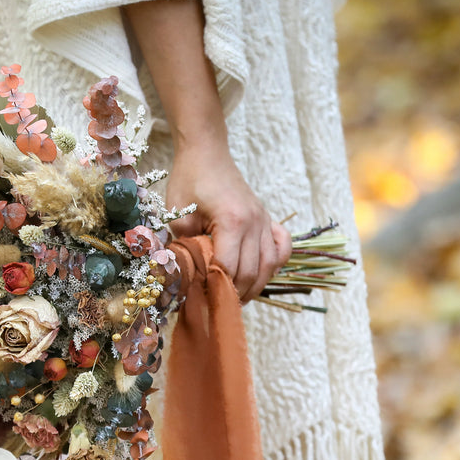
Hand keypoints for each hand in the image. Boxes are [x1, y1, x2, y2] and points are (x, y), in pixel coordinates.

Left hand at [164, 144, 291, 302]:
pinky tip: (262, 275)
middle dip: (233, 293)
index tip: (200, 299)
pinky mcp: (268, 219)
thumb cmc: (189, 180)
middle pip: (250, 272)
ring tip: (237, 299)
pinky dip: (275, 265)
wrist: (207, 153)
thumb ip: (185, 247)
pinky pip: (282, 248)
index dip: (213, 287)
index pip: (227, 268)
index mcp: (232, 221)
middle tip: (216, 306)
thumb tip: (187, 278)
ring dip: (254, 286)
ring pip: (269, 265)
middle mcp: (255, 222)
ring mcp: (265, 220)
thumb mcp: (177, 215)